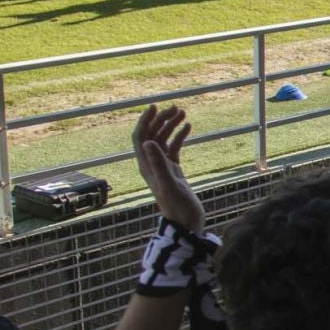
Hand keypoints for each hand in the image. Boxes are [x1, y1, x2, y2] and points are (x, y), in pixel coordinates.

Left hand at [132, 105, 202, 231]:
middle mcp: (152, 163)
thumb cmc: (178, 207)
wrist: (187, 222)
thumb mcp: (169, 184)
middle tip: (176, 108)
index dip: (145, 121)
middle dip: (162, 120)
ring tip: (183, 113)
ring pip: (164, 139)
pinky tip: (188, 127)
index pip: (140, 137)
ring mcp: (163, 166)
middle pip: (153, 135)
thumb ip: (158, 163)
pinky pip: (174, 147)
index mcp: (146, 165)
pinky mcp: (174, 169)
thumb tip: (148, 142)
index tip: (155, 107)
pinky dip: (180, 136)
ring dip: (171, 125)